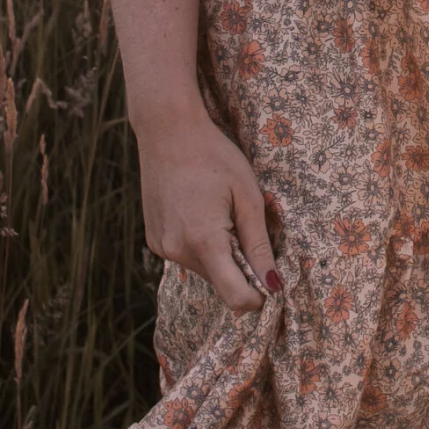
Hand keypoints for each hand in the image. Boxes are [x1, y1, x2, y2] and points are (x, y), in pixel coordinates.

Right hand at [132, 97, 280, 314]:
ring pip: (204, 271)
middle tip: (245, 226)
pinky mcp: (154, 241)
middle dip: (240, 269)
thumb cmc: (214, 156)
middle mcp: (177, 251)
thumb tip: (274, 286)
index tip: (273, 281)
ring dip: (221, 256)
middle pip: (221, 284)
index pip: (235, 297)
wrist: (168, 130)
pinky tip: (202, 212)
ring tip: (221, 213)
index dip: (259, 296)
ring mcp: (161, 247)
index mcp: (203, 241)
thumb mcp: (248, 197)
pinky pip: (187, 257)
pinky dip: (201, 246)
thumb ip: (260, 246)